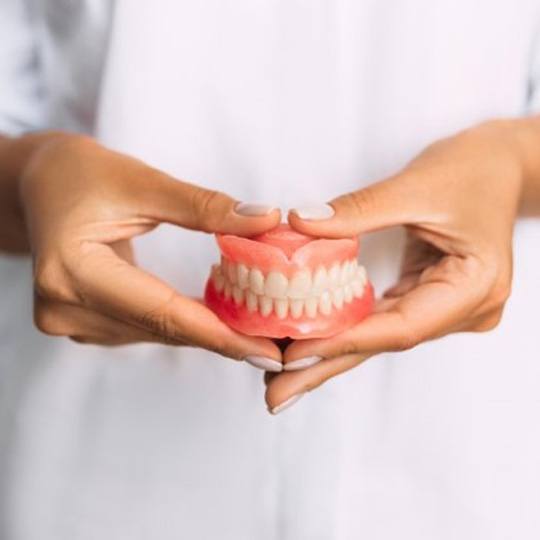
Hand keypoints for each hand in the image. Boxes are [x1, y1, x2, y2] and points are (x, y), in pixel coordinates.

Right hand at [18, 133, 281, 365]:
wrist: (36, 185)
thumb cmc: (79, 174)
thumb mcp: (142, 182)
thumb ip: (204, 206)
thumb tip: (266, 221)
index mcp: (73, 271)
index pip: (162, 312)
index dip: (220, 334)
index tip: (268, 350)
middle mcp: (64, 307)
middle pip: (161, 328)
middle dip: (222, 338)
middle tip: (275, 345)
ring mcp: (67, 320)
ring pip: (154, 333)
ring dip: (203, 331)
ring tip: (254, 331)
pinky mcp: (79, 321)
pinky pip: (142, 328)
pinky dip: (180, 323)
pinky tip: (213, 318)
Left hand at [265, 120, 523, 412]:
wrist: (499, 165)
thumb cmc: (472, 170)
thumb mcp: (414, 186)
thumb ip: (357, 210)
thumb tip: (300, 224)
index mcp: (473, 287)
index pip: (400, 326)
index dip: (343, 341)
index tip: (293, 354)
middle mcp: (463, 309)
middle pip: (384, 342)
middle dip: (326, 367)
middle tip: (276, 395)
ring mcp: (446, 307)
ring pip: (378, 336)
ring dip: (329, 353)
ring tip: (282, 376)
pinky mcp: (428, 297)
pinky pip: (380, 319)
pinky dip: (345, 329)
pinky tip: (311, 341)